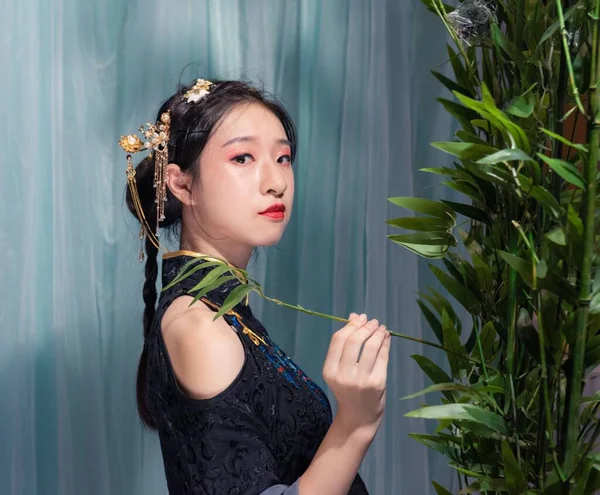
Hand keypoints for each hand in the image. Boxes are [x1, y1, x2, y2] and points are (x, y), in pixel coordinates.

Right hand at [322, 313, 390, 438]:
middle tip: (372, 321)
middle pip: (354, 341)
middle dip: (365, 327)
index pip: (338, 340)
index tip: (359, 318)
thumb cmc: (348, 390)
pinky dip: (385, 343)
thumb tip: (354, 316)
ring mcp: (361, 380)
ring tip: (381, 328)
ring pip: (371, 347)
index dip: (350, 326)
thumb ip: (345, 345)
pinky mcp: (377, 383)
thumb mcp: (340, 370)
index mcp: (329, 371)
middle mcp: (343, 375)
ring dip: (377, 333)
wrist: (359, 418)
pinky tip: (386, 337)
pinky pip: (383, 357)